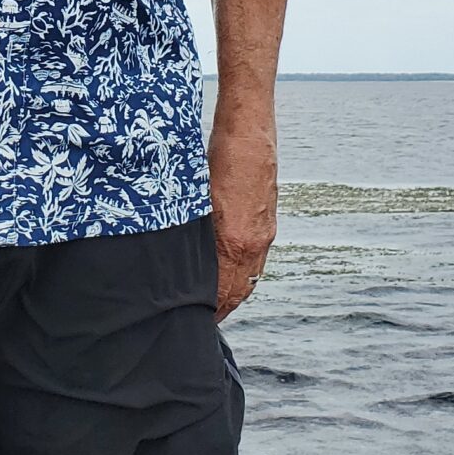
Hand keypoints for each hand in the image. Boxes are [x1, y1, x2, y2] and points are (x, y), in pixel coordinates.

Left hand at [209, 111, 275, 320]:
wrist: (248, 134)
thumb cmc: (217, 162)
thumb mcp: (198, 202)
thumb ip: (197, 238)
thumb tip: (185, 265)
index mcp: (235, 242)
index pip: (224, 292)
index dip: (211, 310)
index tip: (198, 320)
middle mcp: (254, 242)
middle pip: (240, 290)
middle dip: (224, 308)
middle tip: (206, 320)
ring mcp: (265, 232)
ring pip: (251, 276)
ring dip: (235, 292)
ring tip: (219, 304)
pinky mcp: (268, 220)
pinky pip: (258, 258)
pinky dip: (245, 273)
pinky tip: (233, 273)